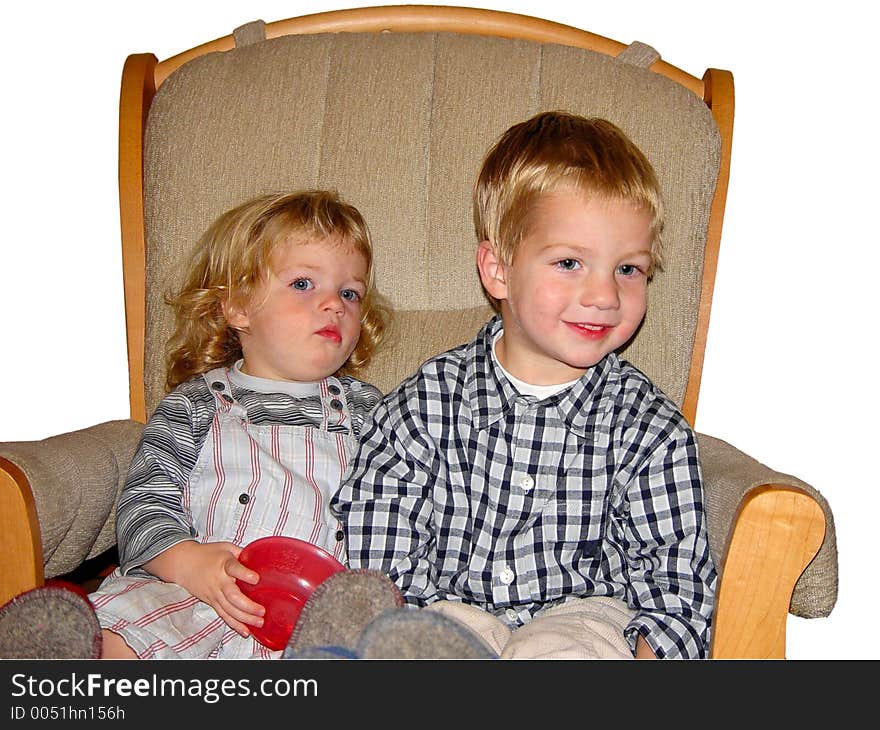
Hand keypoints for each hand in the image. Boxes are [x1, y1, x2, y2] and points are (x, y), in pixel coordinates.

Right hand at [144, 540, 264, 636]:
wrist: (183, 563)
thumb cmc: (207, 554)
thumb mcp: (225, 547)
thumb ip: (243, 553)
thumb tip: (262, 558)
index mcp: (224, 563)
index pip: (234, 569)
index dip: (244, 574)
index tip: (256, 579)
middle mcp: (218, 580)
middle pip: (232, 596)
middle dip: (248, 606)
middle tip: (262, 611)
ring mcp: (214, 594)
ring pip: (229, 609)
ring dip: (244, 618)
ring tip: (259, 623)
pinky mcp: (211, 602)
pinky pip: (223, 615)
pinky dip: (234, 624)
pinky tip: (246, 631)